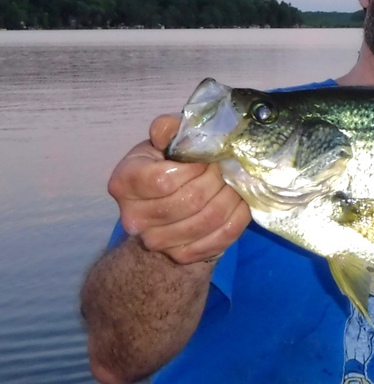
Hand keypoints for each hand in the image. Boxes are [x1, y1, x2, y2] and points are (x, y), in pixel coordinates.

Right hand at [107, 115, 250, 263]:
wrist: (166, 205)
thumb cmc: (165, 165)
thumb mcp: (163, 142)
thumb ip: (167, 129)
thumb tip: (171, 128)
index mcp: (124, 183)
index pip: (164, 180)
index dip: (194, 167)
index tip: (207, 157)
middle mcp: (134, 217)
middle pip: (191, 200)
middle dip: (217, 180)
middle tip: (228, 167)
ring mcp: (157, 241)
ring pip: (208, 219)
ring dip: (231, 197)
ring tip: (235, 182)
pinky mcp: (181, 255)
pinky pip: (220, 237)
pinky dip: (237, 217)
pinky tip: (240, 202)